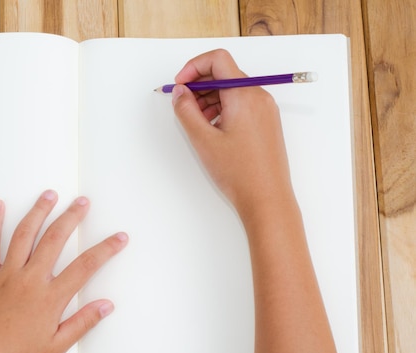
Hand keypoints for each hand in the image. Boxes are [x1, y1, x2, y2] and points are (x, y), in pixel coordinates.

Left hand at [0, 190, 127, 352]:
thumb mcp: (56, 347)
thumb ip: (82, 323)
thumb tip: (106, 305)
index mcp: (50, 298)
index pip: (85, 266)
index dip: (106, 249)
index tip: (119, 237)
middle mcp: (29, 280)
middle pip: (55, 239)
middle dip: (72, 216)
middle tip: (83, 201)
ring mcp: (5, 274)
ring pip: (24, 234)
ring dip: (38, 211)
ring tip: (49, 194)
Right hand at [171, 49, 295, 220]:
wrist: (267, 198)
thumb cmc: (239, 173)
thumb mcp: (203, 140)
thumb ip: (186, 110)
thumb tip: (179, 92)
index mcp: (244, 95)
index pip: (218, 60)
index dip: (193, 67)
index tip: (180, 84)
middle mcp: (259, 96)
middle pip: (224, 74)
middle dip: (199, 85)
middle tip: (182, 105)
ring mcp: (265, 109)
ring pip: (232, 90)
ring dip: (209, 98)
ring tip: (196, 123)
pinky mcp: (266, 122)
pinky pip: (241, 104)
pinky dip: (223, 109)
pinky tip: (212, 129)